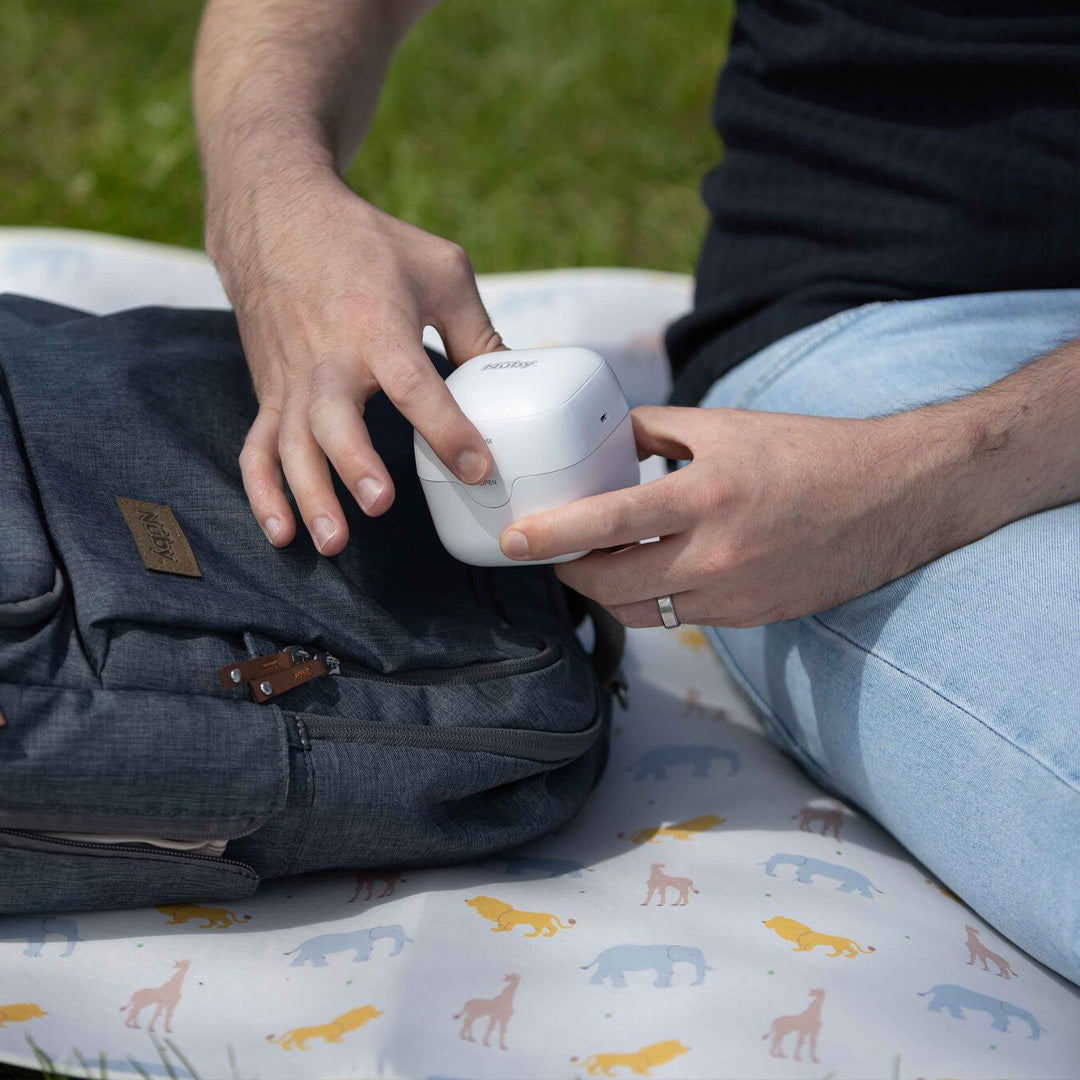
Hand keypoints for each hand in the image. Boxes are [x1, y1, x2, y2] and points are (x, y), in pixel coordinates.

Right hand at [209, 169, 502, 553]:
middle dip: (354, 464)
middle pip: (334, 418)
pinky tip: (281, 532)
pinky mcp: (269, 393)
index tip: (477, 467)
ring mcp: (292, 380)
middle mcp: (329, 357)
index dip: (446, 428)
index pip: (414, 384)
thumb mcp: (441, 270)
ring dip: (307, 494)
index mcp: (378, 325)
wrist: (278, 215)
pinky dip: (262, 492)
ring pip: (290, 445)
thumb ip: (479, 332)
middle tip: (379, 504)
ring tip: (332, 543)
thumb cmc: (368, 243)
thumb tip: (519, 382)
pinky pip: (256, 448)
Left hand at [498, 404, 964, 626]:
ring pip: (640, 613)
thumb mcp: (726, 426)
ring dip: (607, 592)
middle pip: (611, 586)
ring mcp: (734, 595)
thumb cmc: (808, 452)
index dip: (552, 535)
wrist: (892, 497)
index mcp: (707, 495)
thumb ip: (656, 432)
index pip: (607, 522)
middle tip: (552, 552)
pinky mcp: (749, 618)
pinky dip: (653, 599)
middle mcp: (716, 555)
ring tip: (599, 560)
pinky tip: (653, 571)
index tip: (513, 540)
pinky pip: (679, 619)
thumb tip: (603, 440)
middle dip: (570, 573)